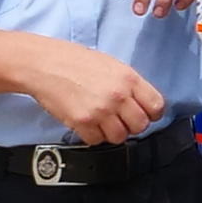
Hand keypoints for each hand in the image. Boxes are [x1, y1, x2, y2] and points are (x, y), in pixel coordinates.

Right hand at [20, 40, 166, 145]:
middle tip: (120, 119)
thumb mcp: (112, 65)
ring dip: (112, 132)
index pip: (157, 107)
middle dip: (132, 125)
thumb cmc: (75, 61)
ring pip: (120, 137)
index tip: (145, 114)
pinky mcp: (82, 122)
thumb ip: (130, 84)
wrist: (44, 64)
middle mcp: (118, 96)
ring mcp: (100, 110)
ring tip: (102, 121)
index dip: (152, 113)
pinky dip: (93, 136)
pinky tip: (88, 123)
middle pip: (141, 126)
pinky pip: (97, 141)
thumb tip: (143, 103)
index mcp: (129, 79)